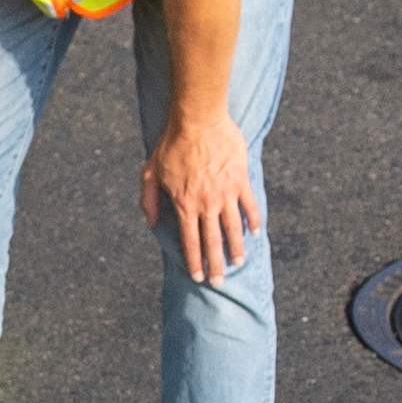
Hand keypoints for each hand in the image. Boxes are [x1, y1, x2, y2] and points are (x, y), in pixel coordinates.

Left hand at [146, 107, 263, 283]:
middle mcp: (206, 204)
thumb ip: (148, 200)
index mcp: (184, 204)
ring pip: (233, 228)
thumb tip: (150, 223)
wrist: (198, 119)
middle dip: (215, 265)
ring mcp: (225, 193)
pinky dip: (253, 221)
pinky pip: (249, 206)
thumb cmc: (171, 144)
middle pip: (212, 242)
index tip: (197, 277)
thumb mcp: (149, 172)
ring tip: (238, 263)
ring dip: (236, 249)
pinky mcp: (240, 180)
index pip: (190, 241)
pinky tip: (254, 234)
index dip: (193, 262)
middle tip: (219, 283)